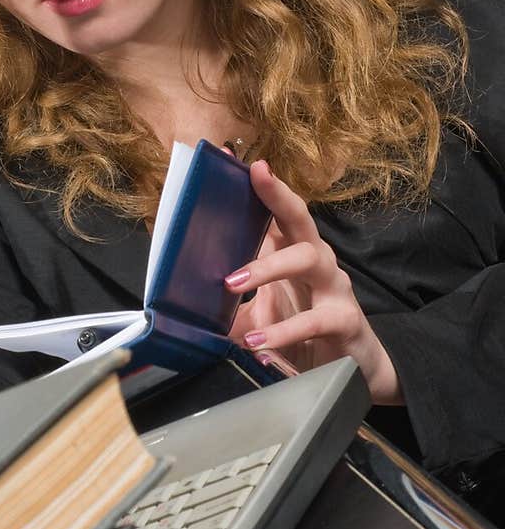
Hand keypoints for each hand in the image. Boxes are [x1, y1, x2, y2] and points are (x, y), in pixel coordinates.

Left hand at [226, 160, 403, 405]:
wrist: (350, 370)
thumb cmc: (302, 335)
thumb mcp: (256, 319)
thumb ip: (225, 310)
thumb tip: (178, 310)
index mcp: (290, 253)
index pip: (273, 213)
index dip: (257, 186)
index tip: (232, 158)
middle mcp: (315, 261)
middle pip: (300, 217)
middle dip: (278, 194)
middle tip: (256, 176)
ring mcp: (334, 288)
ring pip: (308, 258)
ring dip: (268, 267)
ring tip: (232, 283)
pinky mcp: (345, 321)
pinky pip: (316, 320)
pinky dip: (284, 331)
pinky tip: (258, 344)